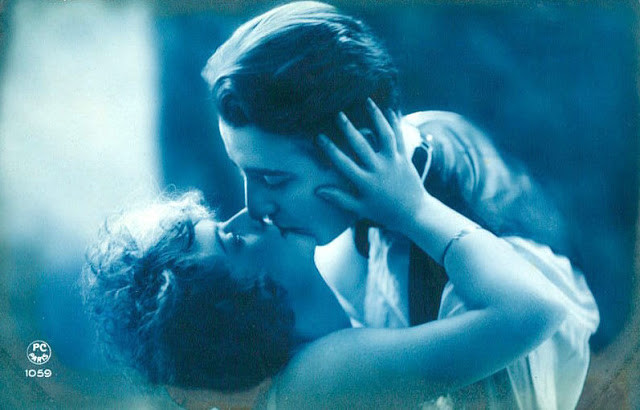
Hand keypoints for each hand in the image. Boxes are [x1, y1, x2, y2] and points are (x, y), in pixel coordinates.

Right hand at [315, 98, 429, 229]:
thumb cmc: (383, 211)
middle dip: (349, 129)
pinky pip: (400, 138)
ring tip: (368, 102)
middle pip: (362, 146)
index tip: (319, 137)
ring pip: (385, 136)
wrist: (413, 213)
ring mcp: (393, 162)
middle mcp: (379, 170)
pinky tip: (390, 109)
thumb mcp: (360, 208)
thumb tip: (318, 190)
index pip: (344, 164)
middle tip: (339, 114)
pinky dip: (395, 123)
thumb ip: (340, 199)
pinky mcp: (405, 158)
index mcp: (366, 183)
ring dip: (377, 118)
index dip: (331, 150)